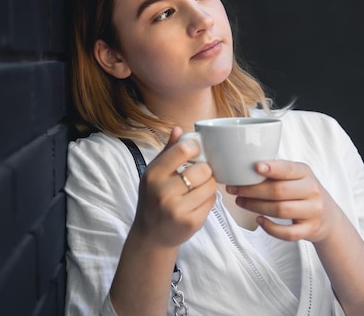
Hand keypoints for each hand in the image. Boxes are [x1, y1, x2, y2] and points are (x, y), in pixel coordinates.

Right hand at [132, 127, 217, 246]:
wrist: (151, 235)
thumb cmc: (153, 199)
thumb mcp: (154, 173)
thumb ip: (168, 151)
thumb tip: (179, 129)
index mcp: (153, 174)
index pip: (183, 150)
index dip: (196, 148)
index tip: (196, 152)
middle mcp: (163, 191)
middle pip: (203, 169)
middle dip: (205, 171)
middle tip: (198, 175)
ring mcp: (177, 209)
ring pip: (211, 186)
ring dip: (209, 186)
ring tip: (197, 189)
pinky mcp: (190, 223)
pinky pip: (212, 202)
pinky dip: (208, 200)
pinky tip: (197, 203)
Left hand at [227, 160, 342, 243]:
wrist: (328, 217)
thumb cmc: (303, 192)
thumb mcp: (297, 176)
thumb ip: (278, 172)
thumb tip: (244, 167)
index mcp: (305, 172)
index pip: (289, 169)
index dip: (272, 168)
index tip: (256, 167)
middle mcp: (312, 190)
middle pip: (279, 191)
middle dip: (252, 190)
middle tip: (234, 189)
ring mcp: (313, 211)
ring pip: (280, 210)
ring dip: (255, 206)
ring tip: (241, 202)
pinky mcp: (310, 229)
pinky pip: (287, 233)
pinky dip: (270, 228)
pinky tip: (258, 220)